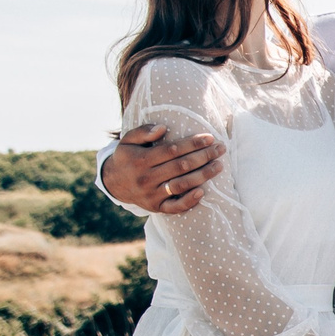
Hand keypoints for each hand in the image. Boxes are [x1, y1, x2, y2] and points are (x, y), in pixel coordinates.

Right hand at [105, 123, 223, 213]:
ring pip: (181, 185)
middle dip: (203, 157)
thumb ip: (143, 132)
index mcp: (141, 160)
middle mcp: (146, 178)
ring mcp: (152, 194)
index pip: (172, 150)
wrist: (114, 183)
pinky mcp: (156, 207)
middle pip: (180, 166)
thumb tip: (163, 128)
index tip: (209, 138)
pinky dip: (189, 201)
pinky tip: (203, 192)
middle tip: (220, 149)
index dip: (192, 144)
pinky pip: (175, 207)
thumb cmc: (128, 157)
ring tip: (219, 166)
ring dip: (203, 176)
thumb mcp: (128, 141)